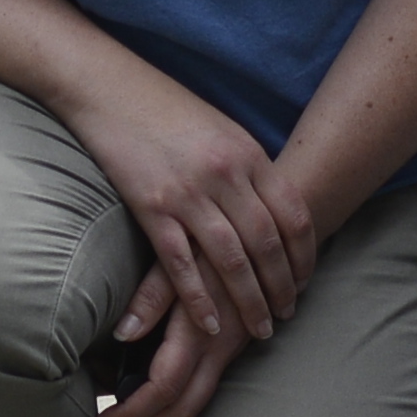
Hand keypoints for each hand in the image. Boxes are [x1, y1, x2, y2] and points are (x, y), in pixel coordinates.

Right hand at [66, 66, 309, 416]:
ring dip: (249, 301)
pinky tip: (211, 325)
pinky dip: (199, 299)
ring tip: (260, 329)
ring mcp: (188, 191)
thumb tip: (269, 205)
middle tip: (287, 315)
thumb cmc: (165, 108)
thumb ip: (246, 167)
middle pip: (268, 243)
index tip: (307, 281)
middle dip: (282, 285)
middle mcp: (225, 173)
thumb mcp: (220, 129)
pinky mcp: (152, 206)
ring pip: (232, 260)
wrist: (108, 86)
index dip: (304, 254)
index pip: (293, 213)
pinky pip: (182, 264)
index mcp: (248, 153)